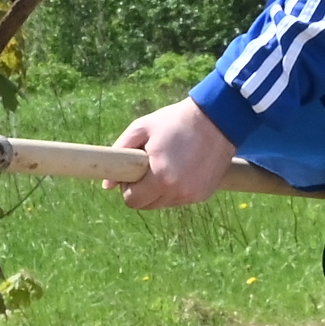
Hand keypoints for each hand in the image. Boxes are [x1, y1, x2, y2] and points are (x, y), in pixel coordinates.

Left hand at [114, 98, 235, 209]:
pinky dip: (176, 189)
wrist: (217, 119)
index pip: (132, 201)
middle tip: (148, 168)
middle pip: (147, 206)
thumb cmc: (175, 121)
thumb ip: (120, 152)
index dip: (128, 187)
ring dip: (159, 190)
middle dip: (142, 191)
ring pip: (163, 204)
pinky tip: (182, 168)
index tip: (133, 172)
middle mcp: (178, 192)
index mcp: (161, 178)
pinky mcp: (204, 194)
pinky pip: (180, 199)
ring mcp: (193, 195)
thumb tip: (107, 184)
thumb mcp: (142, 129)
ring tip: (167, 164)